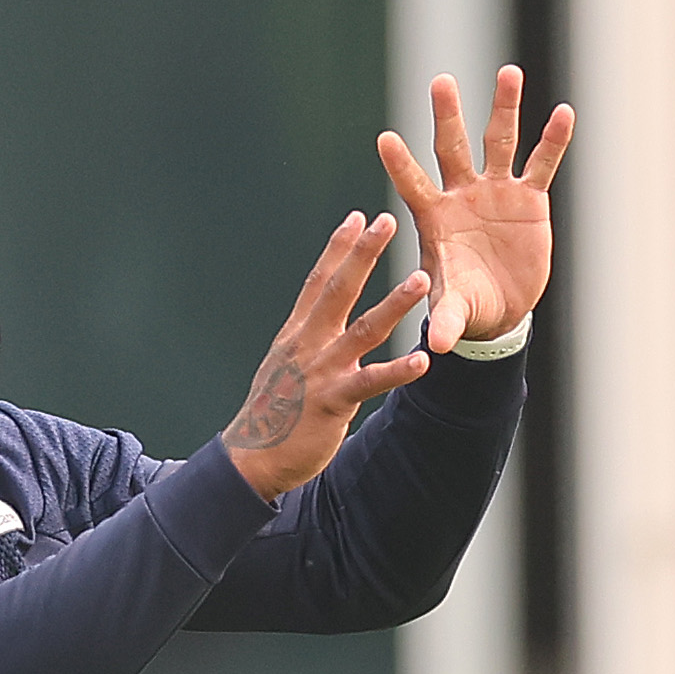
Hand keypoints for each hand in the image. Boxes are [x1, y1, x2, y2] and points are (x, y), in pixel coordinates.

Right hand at [220, 213, 436, 501]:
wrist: (252, 457)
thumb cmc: (272, 414)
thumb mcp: (283, 366)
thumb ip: (305, 342)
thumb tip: (316, 322)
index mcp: (296, 334)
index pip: (318, 281)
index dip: (338, 248)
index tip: (357, 217)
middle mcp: (308, 345)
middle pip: (339, 290)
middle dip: (363, 253)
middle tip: (387, 220)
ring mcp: (321, 371)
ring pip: (364, 330)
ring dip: (394, 303)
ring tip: (421, 278)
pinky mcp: (333, 402)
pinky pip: (370, 382)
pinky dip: (397, 371)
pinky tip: (422, 362)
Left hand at [377, 66, 574, 352]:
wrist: (500, 308)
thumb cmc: (465, 304)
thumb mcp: (453, 311)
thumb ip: (446, 319)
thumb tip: (435, 347)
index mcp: (434, 217)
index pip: (413, 185)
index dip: (400, 164)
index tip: (384, 139)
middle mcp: (463, 194)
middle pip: (453, 148)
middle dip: (448, 117)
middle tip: (441, 82)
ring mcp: (496, 191)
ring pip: (500, 142)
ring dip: (505, 108)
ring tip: (508, 73)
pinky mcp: (529, 199)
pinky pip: (542, 164)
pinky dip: (552, 141)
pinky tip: (562, 113)